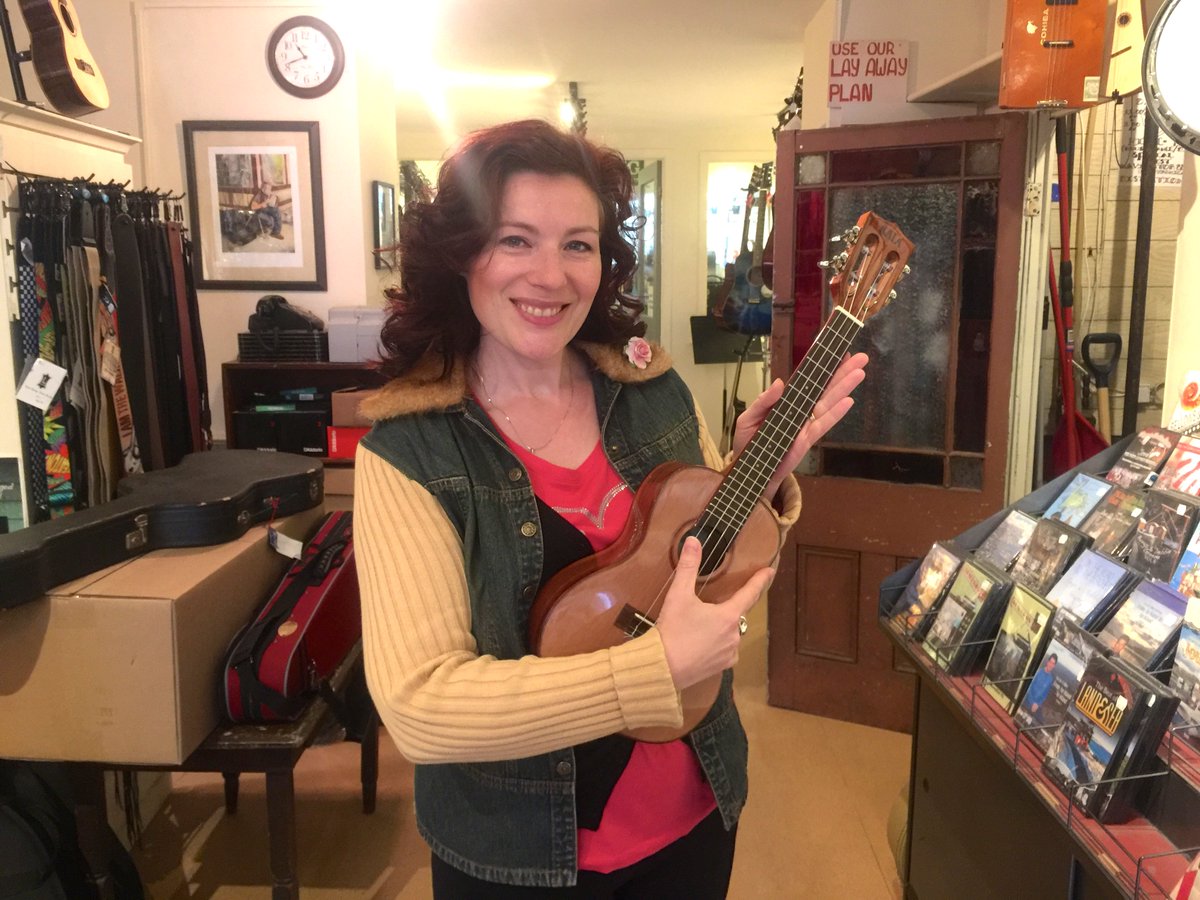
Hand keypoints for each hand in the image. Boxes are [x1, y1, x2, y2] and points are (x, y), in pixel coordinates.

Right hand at [655, 537, 773, 689]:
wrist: (661, 666)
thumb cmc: (672, 629)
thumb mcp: (678, 595)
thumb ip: (688, 566)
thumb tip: (693, 540)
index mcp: (728, 615)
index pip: (750, 593)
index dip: (760, 581)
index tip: (770, 572)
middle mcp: (734, 634)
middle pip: (736, 614)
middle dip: (725, 609)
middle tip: (707, 609)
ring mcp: (730, 653)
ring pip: (731, 634)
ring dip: (721, 628)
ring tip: (699, 628)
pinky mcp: (722, 667)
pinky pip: (726, 651)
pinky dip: (718, 645)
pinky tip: (702, 645)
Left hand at [731, 351, 867, 500]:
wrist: (749, 470)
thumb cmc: (749, 442)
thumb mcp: (748, 418)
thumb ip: (763, 401)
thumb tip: (779, 383)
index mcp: (786, 402)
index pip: (807, 382)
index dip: (822, 368)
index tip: (837, 353)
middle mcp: (800, 412)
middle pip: (824, 389)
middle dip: (842, 373)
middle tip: (860, 357)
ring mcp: (805, 426)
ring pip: (828, 403)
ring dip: (844, 388)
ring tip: (859, 372)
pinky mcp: (806, 441)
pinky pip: (821, 425)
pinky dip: (835, 413)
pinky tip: (849, 401)